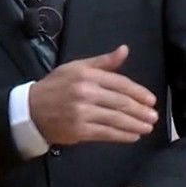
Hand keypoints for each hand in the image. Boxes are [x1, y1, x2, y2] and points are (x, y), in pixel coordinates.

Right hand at [29, 45, 157, 145]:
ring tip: (148, 127)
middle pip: (120, 102)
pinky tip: (133, 136)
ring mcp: (82, 113)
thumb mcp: (77, 68)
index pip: (119, 83)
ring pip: (116, 119)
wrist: (31, 110)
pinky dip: (122, 136)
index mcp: (86, 75)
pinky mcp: (80, 131)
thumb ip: (103, 62)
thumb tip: (124, 50)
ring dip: (135, 124)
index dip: (138, 92)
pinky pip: (106, 134)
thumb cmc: (56, 87)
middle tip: (154, 117)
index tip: (151, 100)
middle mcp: (85, 93)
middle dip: (140, 111)